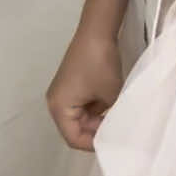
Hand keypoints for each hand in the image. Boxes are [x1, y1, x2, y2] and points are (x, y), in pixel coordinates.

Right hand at [46, 29, 123, 150]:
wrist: (97, 30)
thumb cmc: (100, 64)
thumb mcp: (110, 95)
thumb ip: (111, 117)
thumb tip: (116, 128)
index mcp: (59, 108)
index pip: (74, 138)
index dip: (94, 144)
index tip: (114, 142)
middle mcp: (56, 103)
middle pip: (75, 129)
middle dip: (96, 132)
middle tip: (119, 132)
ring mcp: (63, 92)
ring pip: (81, 117)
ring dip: (98, 119)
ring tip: (118, 120)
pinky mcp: (71, 84)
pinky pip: (82, 104)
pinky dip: (96, 108)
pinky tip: (113, 106)